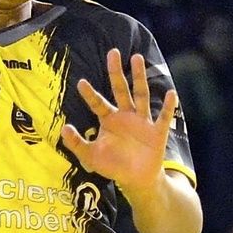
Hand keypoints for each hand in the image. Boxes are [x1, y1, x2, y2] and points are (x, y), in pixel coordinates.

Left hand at [63, 49, 178, 195]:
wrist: (136, 179)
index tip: (81, 83)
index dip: (90, 94)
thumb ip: (76, 143)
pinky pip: (163, 118)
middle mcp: (126, 115)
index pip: (98, 103)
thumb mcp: (91, 156)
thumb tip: (63, 128)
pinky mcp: (157, 132)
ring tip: (137, 58)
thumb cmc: (113, 166)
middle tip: (112, 52)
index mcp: (109, 120)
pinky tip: (170, 93)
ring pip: (141, 95)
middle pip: (120, 89)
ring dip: (140, 78)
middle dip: (116, 72)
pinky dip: (168, 107)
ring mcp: (142, 122)